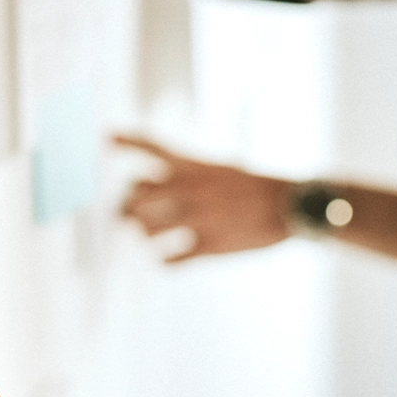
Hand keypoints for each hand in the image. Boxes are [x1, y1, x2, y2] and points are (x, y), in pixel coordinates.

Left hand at [116, 137, 289, 261]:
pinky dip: (162, 260)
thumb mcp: (217, 168)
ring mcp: (199, 216)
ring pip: (147, 228)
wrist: (290, 205)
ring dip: (140, 234)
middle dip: (124, 207)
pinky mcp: (210, 245)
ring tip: (143, 236)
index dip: (127, 140)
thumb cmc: (251, 186)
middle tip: (124, 215)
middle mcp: (191, 187)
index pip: (153, 146)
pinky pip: (170, 259)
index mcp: (194, 165)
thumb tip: (143, 188)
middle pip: (136, 195)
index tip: (106, 136)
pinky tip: (165, 259)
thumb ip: (183, 174)